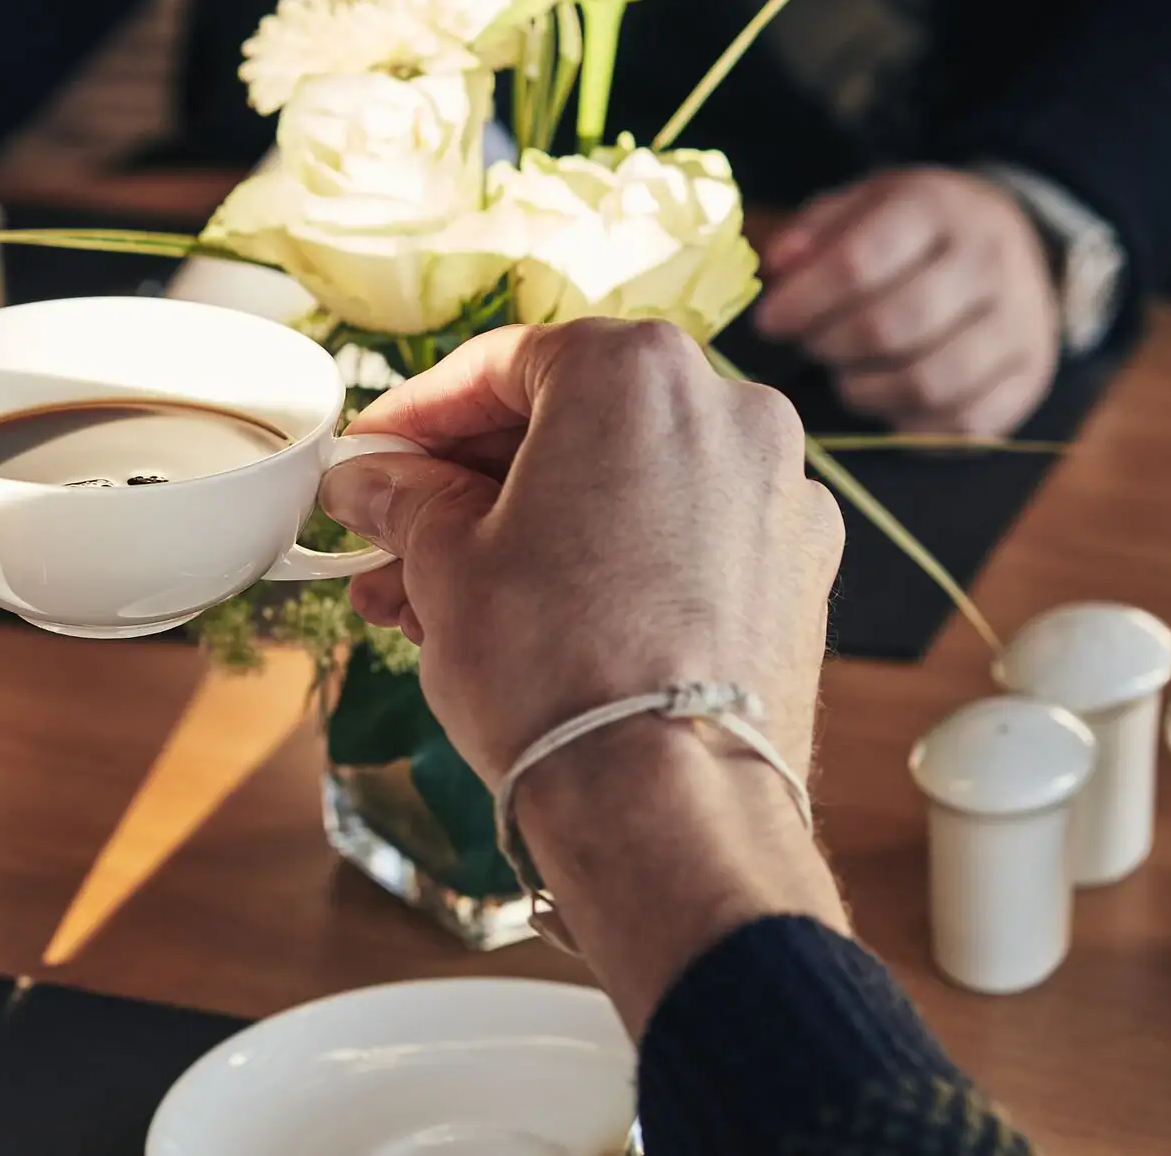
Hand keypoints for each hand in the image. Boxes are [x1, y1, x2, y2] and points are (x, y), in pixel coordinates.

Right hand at [323, 320, 841, 783]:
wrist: (669, 807)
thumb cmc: (554, 668)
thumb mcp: (443, 563)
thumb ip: (404, 497)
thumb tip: (372, 479)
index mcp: (635, 372)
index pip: (499, 364)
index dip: (417, 414)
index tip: (373, 454)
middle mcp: (726, 407)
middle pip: (568, 422)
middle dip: (468, 484)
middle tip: (393, 536)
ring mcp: (776, 490)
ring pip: (623, 484)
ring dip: (528, 528)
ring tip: (437, 602)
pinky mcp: (799, 568)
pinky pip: (681, 536)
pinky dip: (610, 559)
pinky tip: (537, 621)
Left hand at [756, 168, 1059, 435]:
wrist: (1017, 241)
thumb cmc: (915, 231)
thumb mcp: (862, 205)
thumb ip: (814, 232)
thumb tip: (779, 268)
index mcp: (937, 207)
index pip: (859, 262)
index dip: (803, 301)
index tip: (769, 322)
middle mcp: (989, 260)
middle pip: (890, 327)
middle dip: (830, 347)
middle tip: (809, 346)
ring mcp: (1019, 322)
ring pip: (926, 383)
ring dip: (865, 390)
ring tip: (845, 374)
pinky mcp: (1030, 376)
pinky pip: (962, 422)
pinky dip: (910, 422)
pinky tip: (888, 400)